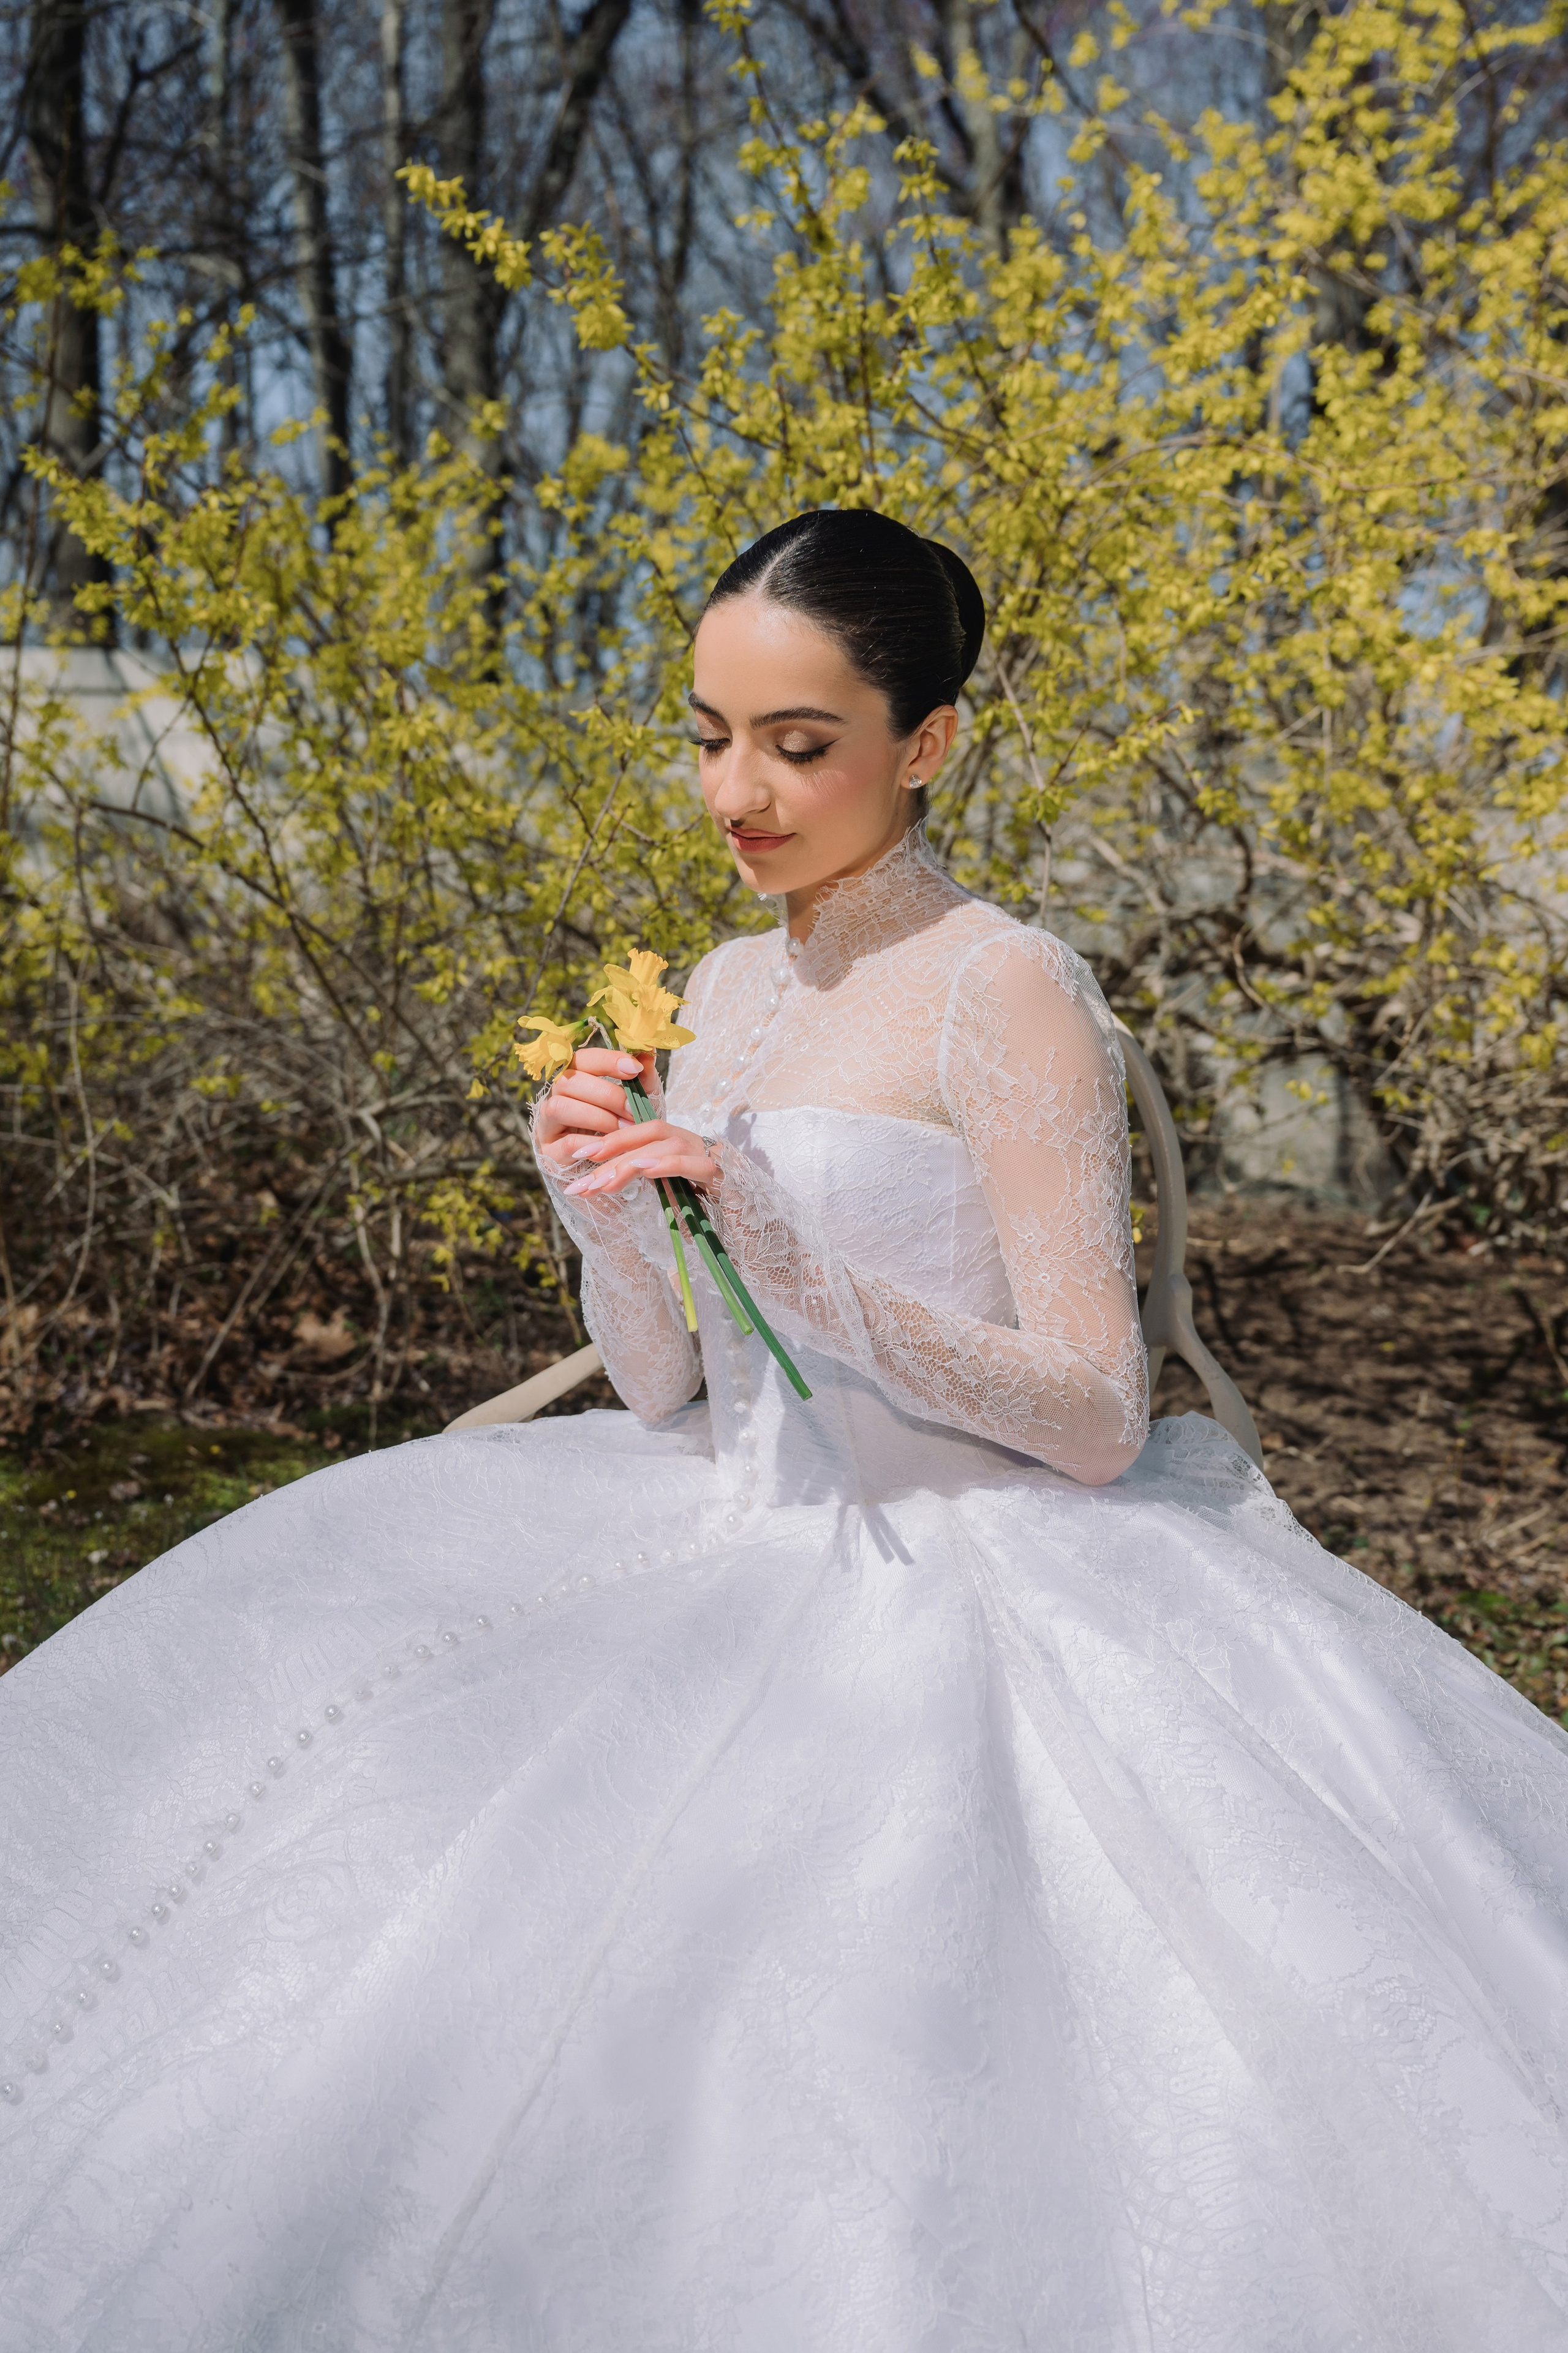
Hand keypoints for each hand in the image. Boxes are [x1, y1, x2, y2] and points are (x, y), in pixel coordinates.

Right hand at [535, 1047, 720, 1196]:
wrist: (612, 1165)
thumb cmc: (623, 1125)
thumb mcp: (638, 1101)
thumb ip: (643, 1078)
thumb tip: (648, 1051)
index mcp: (575, 1077)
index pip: (582, 1058)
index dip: (607, 1060)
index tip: (634, 1068)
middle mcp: (555, 1096)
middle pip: (568, 1081)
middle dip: (607, 1095)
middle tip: (634, 1111)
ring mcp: (548, 1124)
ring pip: (560, 1108)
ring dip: (598, 1118)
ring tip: (624, 1129)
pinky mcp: (549, 1152)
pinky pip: (566, 1143)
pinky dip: (592, 1144)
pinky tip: (611, 1148)